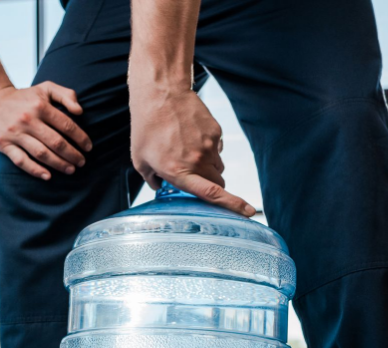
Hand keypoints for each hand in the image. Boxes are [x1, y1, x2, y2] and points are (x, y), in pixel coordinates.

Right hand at [0, 82, 92, 179]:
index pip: (66, 125)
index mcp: (40, 106)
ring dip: (58, 164)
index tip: (88, 148)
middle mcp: (28, 120)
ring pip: (41, 153)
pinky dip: (35, 170)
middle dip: (72, 154)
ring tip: (70, 170)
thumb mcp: (46, 88)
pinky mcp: (5, 144)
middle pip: (56, 142)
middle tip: (82, 162)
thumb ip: (66, 95)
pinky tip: (48, 176)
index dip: (80, 138)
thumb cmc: (25, 97)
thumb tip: (80, 111)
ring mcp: (15, 133)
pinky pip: (21, 161)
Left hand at [129, 87, 255, 216]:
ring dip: (208, 166)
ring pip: (218, 166)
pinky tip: (191, 138)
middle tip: (194, 176)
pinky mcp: (216, 132)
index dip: (232, 205)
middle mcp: (198, 161)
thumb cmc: (147, 128)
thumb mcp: (140, 160)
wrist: (161, 95)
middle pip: (218, 183)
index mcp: (180, 172)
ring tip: (187, 151)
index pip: (212, 194)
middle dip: (210, 184)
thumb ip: (151, 179)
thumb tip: (159, 186)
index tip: (248, 212)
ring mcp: (210, 146)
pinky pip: (218, 149)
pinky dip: (208, 149)